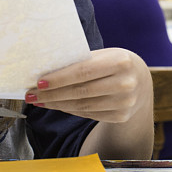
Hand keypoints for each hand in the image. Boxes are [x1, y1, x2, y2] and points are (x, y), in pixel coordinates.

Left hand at [25, 48, 151, 122]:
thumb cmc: (114, 62)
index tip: (39, 82)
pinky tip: (57, 105)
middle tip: (31, 95)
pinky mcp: (121, 116)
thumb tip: (46, 73)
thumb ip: (82, 62)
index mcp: (120, 62)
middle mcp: (125, 83)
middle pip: (80, 91)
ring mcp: (124, 102)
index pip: (83, 72)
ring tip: (40, 101)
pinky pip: (88, 114)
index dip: (59, 79)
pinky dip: (70, 110)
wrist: (140, 80)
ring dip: (57, 104)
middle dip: (52, 94)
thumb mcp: (104, 55)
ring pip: (82, 105)